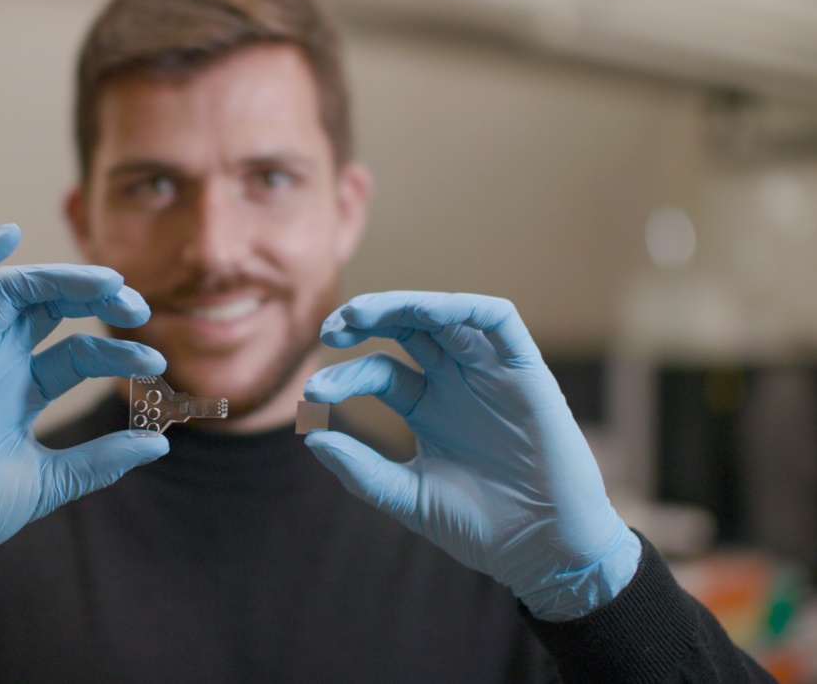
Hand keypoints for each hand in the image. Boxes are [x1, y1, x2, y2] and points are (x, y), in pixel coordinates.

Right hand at [0, 224, 167, 627]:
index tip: (156, 364)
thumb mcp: (47, 482)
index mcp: (22, 390)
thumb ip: (100, 461)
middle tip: (139, 308)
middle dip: (96, 299)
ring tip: (107, 281)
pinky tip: (6, 235)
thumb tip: (160, 442)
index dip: (117, 354)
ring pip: (13, 291)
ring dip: (61, 278)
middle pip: (52, 308)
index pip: (79, 353)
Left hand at [303, 291, 639, 620]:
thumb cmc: (481, 526)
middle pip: (408, 329)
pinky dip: (462, 307)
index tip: (314, 395)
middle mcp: (457, 382)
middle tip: (329, 330)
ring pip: (445, 314)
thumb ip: (361, 470)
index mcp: (429, 407)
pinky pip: (498, 321)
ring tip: (358, 314)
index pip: (381, 371)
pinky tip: (426, 314)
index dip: (346, 375)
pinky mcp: (526, 372)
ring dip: (401, 305)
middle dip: (367, 318)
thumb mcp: (409, 497)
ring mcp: (491, 374)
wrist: (544, 552)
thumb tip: (312, 437)